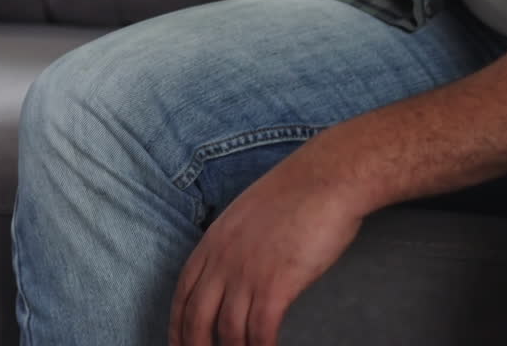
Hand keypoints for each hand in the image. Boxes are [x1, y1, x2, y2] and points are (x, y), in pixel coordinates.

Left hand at [168, 147, 363, 345]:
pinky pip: (260, 334)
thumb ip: (235, 241)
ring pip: (228, 333)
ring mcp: (247, 272)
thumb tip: (235, 269)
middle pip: (196, 319)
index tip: (179, 343)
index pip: (183, 292)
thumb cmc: (299, 190)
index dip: (178, 324)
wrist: (329, 177)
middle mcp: (224, 258)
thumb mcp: (249, 211)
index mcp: (215, 238)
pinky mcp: (275, 286)